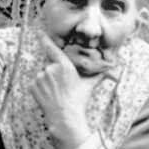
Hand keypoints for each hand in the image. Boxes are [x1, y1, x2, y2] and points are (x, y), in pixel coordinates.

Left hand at [30, 33, 93, 148]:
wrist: (65, 117)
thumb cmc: (79, 100)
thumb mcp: (89, 85)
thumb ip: (98, 74)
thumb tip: (114, 71)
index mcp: (64, 66)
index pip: (52, 48)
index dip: (44, 39)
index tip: (39, 32)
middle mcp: (50, 69)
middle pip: (51, 66)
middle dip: (55, 74)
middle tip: (63, 87)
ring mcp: (40, 78)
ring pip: (43, 76)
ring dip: (48, 81)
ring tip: (57, 93)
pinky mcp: (33, 87)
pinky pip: (36, 84)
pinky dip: (41, 88)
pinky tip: (49, 96)